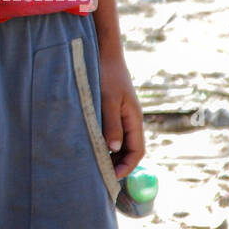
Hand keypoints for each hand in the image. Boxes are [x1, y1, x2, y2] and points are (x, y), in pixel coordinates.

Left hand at [99, 49, 144, 180]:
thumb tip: (114, 148)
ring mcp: (121, 114)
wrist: (104, 52)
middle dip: (118, 164)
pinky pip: (111, 131)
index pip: (137, 150)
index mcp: (134, 118)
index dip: (127, 166)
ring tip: (94, 163)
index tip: (111, 177)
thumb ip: (111, 123)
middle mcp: (130, 119)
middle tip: (100, 175)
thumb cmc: (107, 74)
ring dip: (110, 153)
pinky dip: (104, 141)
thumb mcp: (107, 99)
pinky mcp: (111, 109)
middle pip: (129, 149)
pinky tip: (91, 144)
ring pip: (119, 141)